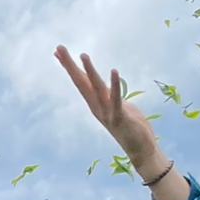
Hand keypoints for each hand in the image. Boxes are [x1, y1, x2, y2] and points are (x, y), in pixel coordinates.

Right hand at [54, 47, 163, 174]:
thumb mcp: (120, 106)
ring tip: (82, 55)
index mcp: (96, 103)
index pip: (80, 82)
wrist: (141, 151)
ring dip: (89, 71)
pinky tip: (113, 70)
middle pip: (81, 82)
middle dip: (70, 65)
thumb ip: (111, 96)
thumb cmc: (132, 128)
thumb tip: (107, 85)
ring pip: (96, 89)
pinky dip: (114, 85)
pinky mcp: (120, 117)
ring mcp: (107, 113)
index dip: (69, 67)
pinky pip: (116, 99)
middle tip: (59, 48)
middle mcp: (97, 107)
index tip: (58, 52)